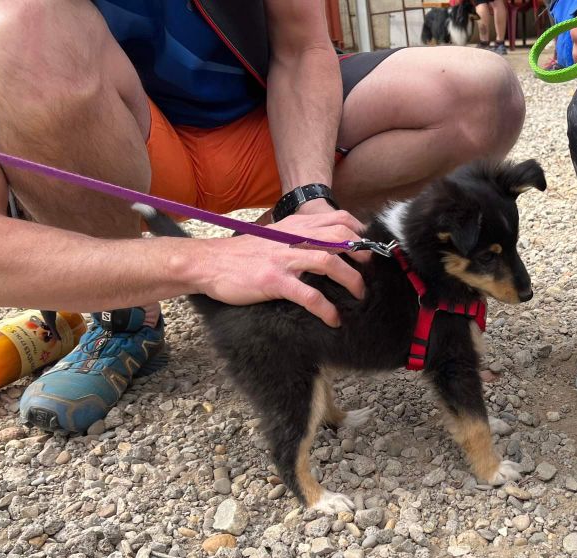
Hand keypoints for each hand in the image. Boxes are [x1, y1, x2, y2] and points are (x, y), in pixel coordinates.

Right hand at [199, 209, 371, 326]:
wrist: (207, 263)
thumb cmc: (241, 254)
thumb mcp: (273, 235)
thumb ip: (298, 236)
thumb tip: (325, 244)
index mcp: (295, 225)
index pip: (338, 218)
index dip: (360, 232)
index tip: (368, 249)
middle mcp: (292, 237)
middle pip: (341, 238)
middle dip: (363, 256)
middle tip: (370, 273)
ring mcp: (283, 258)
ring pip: (331, 264)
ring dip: (352, 282)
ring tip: (359, 296)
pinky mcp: (274, 281)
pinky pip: (310, 295)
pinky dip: (326, 309)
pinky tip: (333, 319)